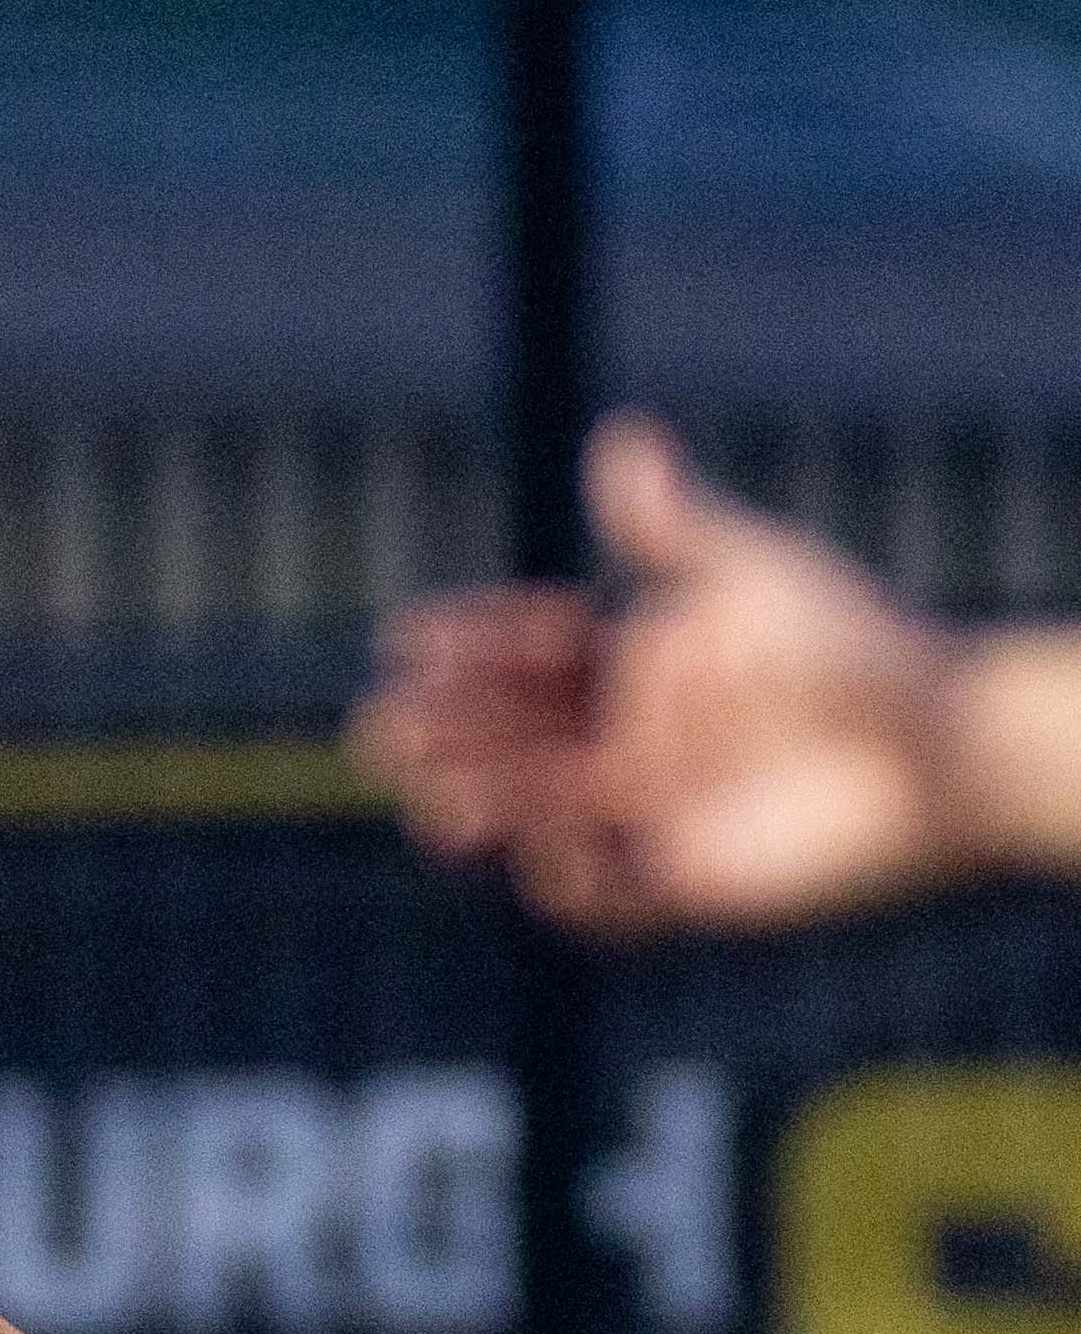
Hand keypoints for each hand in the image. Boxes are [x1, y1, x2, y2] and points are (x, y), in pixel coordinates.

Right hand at [353, 414, 964, 935]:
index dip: (467, 648)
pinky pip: (599, 896)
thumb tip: (617, 437)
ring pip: (534, 818)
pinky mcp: (682, 886)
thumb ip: (674, 526)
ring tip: (439, 803)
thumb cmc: (864, 646)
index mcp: (637, 665)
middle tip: (383, 726)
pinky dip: (565, 880)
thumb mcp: (759, 573)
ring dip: (479, 810)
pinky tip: (546, 850)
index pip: (528, 657)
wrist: (950, 747)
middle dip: (442, 735)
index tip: (408, 638)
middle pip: (507, 741)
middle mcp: (629, 743)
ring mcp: (649, 817)